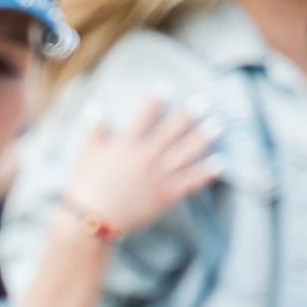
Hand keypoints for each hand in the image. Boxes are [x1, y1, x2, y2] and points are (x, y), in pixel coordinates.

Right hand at [61, 92, 221, 236]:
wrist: (94, 220)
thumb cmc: (87, 187)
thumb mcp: (86, 154)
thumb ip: (94, 130)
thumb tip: (95, 107)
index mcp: (127, 144)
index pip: (145, 115)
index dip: (156, 99)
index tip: (166, 86)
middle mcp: (147, 156)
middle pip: (173, 130)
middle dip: (189, 115)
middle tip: (204, 102)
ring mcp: (159, 175)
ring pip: (187, 153)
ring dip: (203, 138)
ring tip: (216, 126)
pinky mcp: (166, 194)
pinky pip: (191, 181)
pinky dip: (206, 173)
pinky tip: (220, 163)